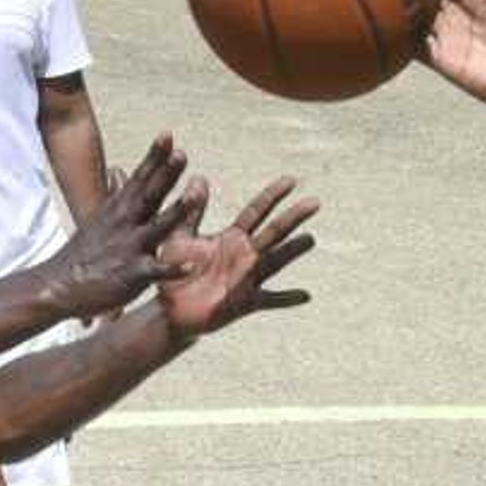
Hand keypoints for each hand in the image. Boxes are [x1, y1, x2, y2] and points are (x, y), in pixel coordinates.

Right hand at [42, 132, 195, 315]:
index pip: (140, 178)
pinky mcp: (131, 275)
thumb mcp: (101, 218)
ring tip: (197, 196)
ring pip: (158, 227)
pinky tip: (191, 266)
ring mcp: (129, 248)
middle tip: (182, 153)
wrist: (59, 285)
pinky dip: (172, 270)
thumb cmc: (85, 252)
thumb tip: (119, 169)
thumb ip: (117, 194)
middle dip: (166, 174)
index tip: (168, 135)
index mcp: (120, 210)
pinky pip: (155, 272)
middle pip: (150, 195)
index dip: (154, 157)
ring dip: (177, 211)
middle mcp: (126, 224)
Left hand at [157, 176, 320, 337]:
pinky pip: (270, 299)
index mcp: (232, 237)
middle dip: (293, 217)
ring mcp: (248, 278)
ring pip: (275, 260)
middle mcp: (245, 255)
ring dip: (293, 250)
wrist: (171, 309)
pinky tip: (306, 295)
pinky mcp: (245, 302)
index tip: (291, 180)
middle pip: (274, 232)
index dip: (273, 196)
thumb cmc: (175, 271)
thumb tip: (198, 176)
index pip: (257, 212)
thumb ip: (191, 210)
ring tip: (310, 239)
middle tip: (315, 202)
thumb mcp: (180, 236)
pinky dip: (287, 297)